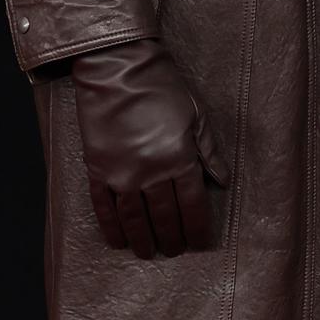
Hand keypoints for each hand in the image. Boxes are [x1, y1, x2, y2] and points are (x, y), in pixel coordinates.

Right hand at [70, 37, 226, 257]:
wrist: (115, 67)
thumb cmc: (160, 86)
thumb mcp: (195, 115)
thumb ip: (207, 151)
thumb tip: (222, 180)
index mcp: (180, 159)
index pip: (192, 206)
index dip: (197, 228)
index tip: (199, 242)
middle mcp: (151, 172)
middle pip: (164, 217)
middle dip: (171, 238)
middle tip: (174, 250)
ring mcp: (122, 173)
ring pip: (134, 219)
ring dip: (142, 240)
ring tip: (147, 252)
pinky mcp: (98, 169)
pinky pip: (105, 207)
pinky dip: (112, 227)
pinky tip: (117, 240)